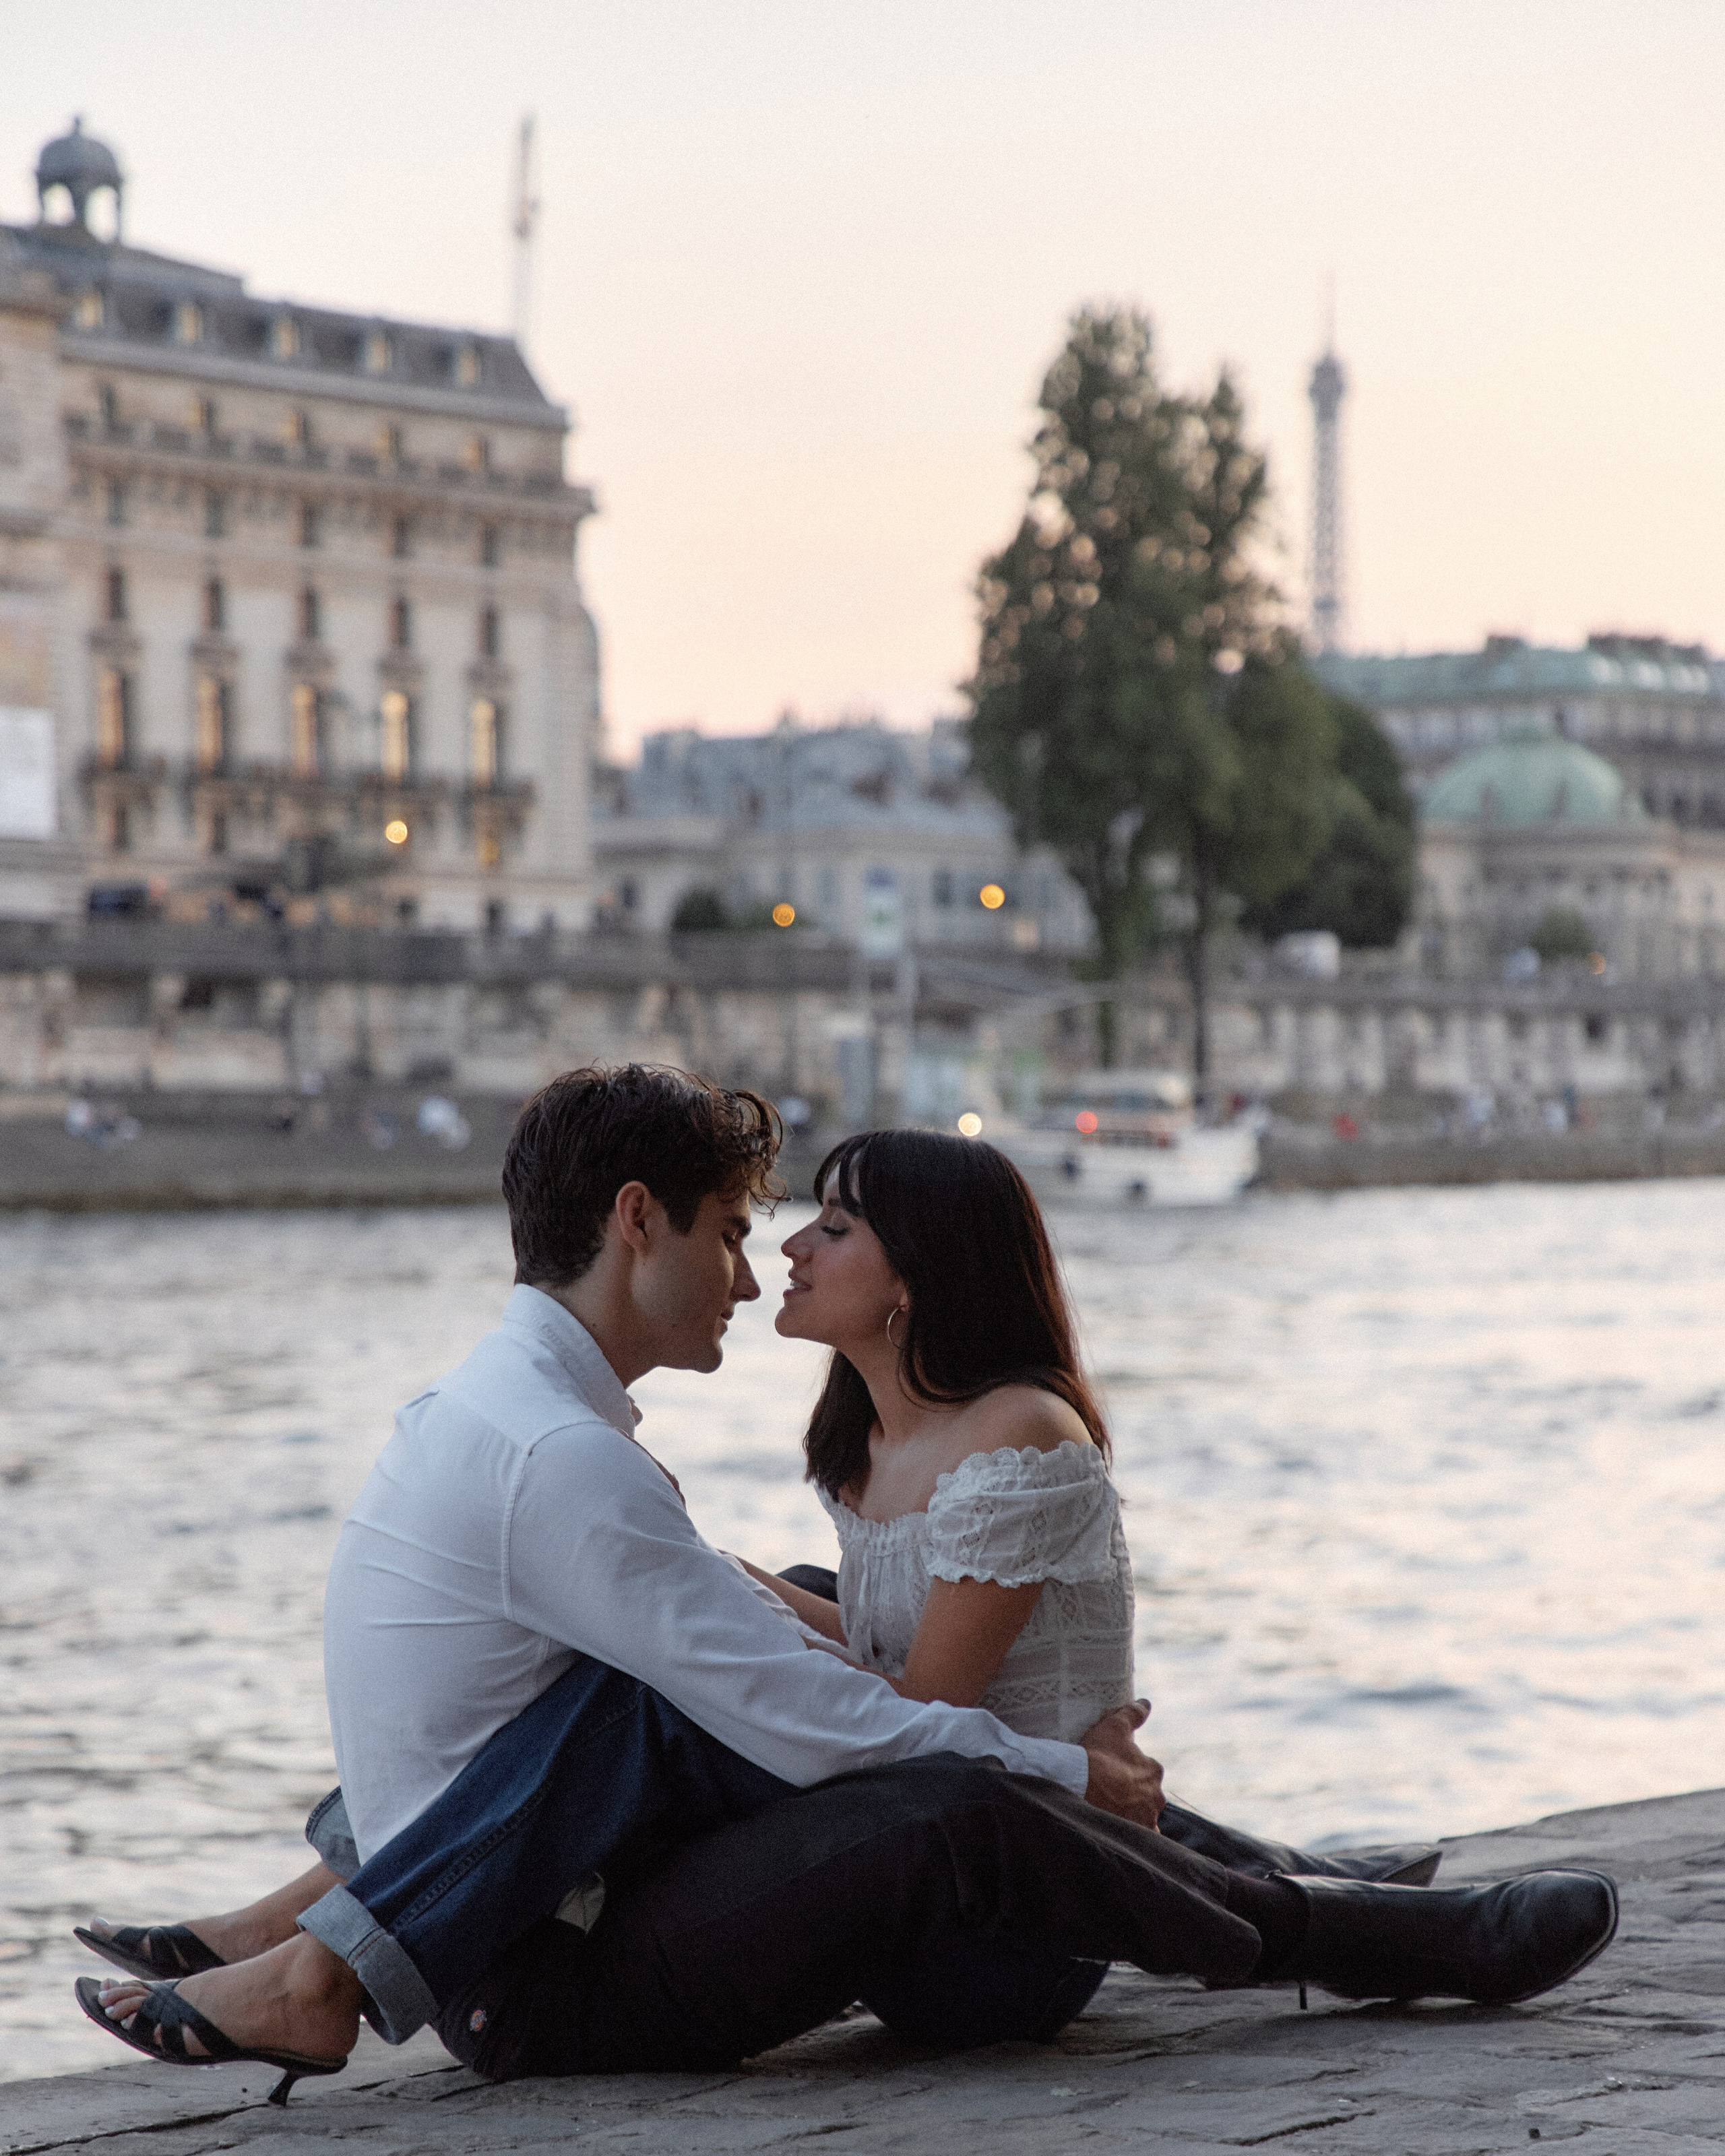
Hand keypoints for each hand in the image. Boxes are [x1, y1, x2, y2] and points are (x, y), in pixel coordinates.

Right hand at [1079, 1699, 1163, 1829]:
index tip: (1111, 1772)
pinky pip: (1140, 1837)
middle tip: (1109, 1792)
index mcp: (1153, 1770)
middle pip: (1146, 1795)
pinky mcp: (1137, 1835)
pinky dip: (1133, 1834)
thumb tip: (1146, 1704)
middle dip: (1133, 1794)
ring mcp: (1148, 1818)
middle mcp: (1156, 1795)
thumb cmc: (1097, 1756)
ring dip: (1133, 1814)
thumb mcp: (1113, 1727)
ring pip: (1143, 1816)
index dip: (1128, 1770)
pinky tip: (1119, 1831)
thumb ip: (1131, 1714)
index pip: (1146, 1771)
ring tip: (1110, 1812)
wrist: (1081, 1787)